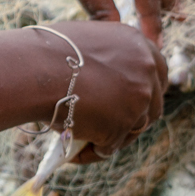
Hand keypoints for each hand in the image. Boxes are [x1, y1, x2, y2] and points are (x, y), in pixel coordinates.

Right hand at [39, 18, 168, 157]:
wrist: (36, 69)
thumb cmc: (47, 53)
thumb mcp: (88, 42)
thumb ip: (108, 57)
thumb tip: (106, 78)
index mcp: (137, 44)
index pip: (158, 71)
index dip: (148, 88)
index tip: (136, 100)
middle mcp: (146, 70)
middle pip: (154, 103)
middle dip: (138, 117)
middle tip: (116, 128)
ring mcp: (138, 99)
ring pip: (135, 128)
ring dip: (115, 137)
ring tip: (88, 144)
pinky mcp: (122, 125)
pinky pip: (111, 146)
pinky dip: (95, 152)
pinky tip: (76, 153)